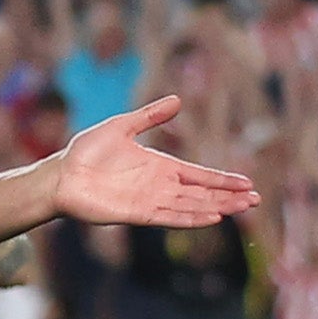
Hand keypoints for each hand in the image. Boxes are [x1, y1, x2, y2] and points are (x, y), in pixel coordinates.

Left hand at [50, 99, 261, 228]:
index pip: (200, 175)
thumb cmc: (87, 151)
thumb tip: (177, 100)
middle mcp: (160, 186)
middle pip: (202, 194)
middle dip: (229, 197)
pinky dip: (191, 218)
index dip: (223, 180)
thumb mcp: (122, 126)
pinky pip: (171, 217)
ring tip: (242, 209)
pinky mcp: (138, 214)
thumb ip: (150, 117)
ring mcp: (151, 201)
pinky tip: (212, 218)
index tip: (247, 183)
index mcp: (161, 167)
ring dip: (217, 208)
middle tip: (255, 200)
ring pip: (192, 207)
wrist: (62, 174)